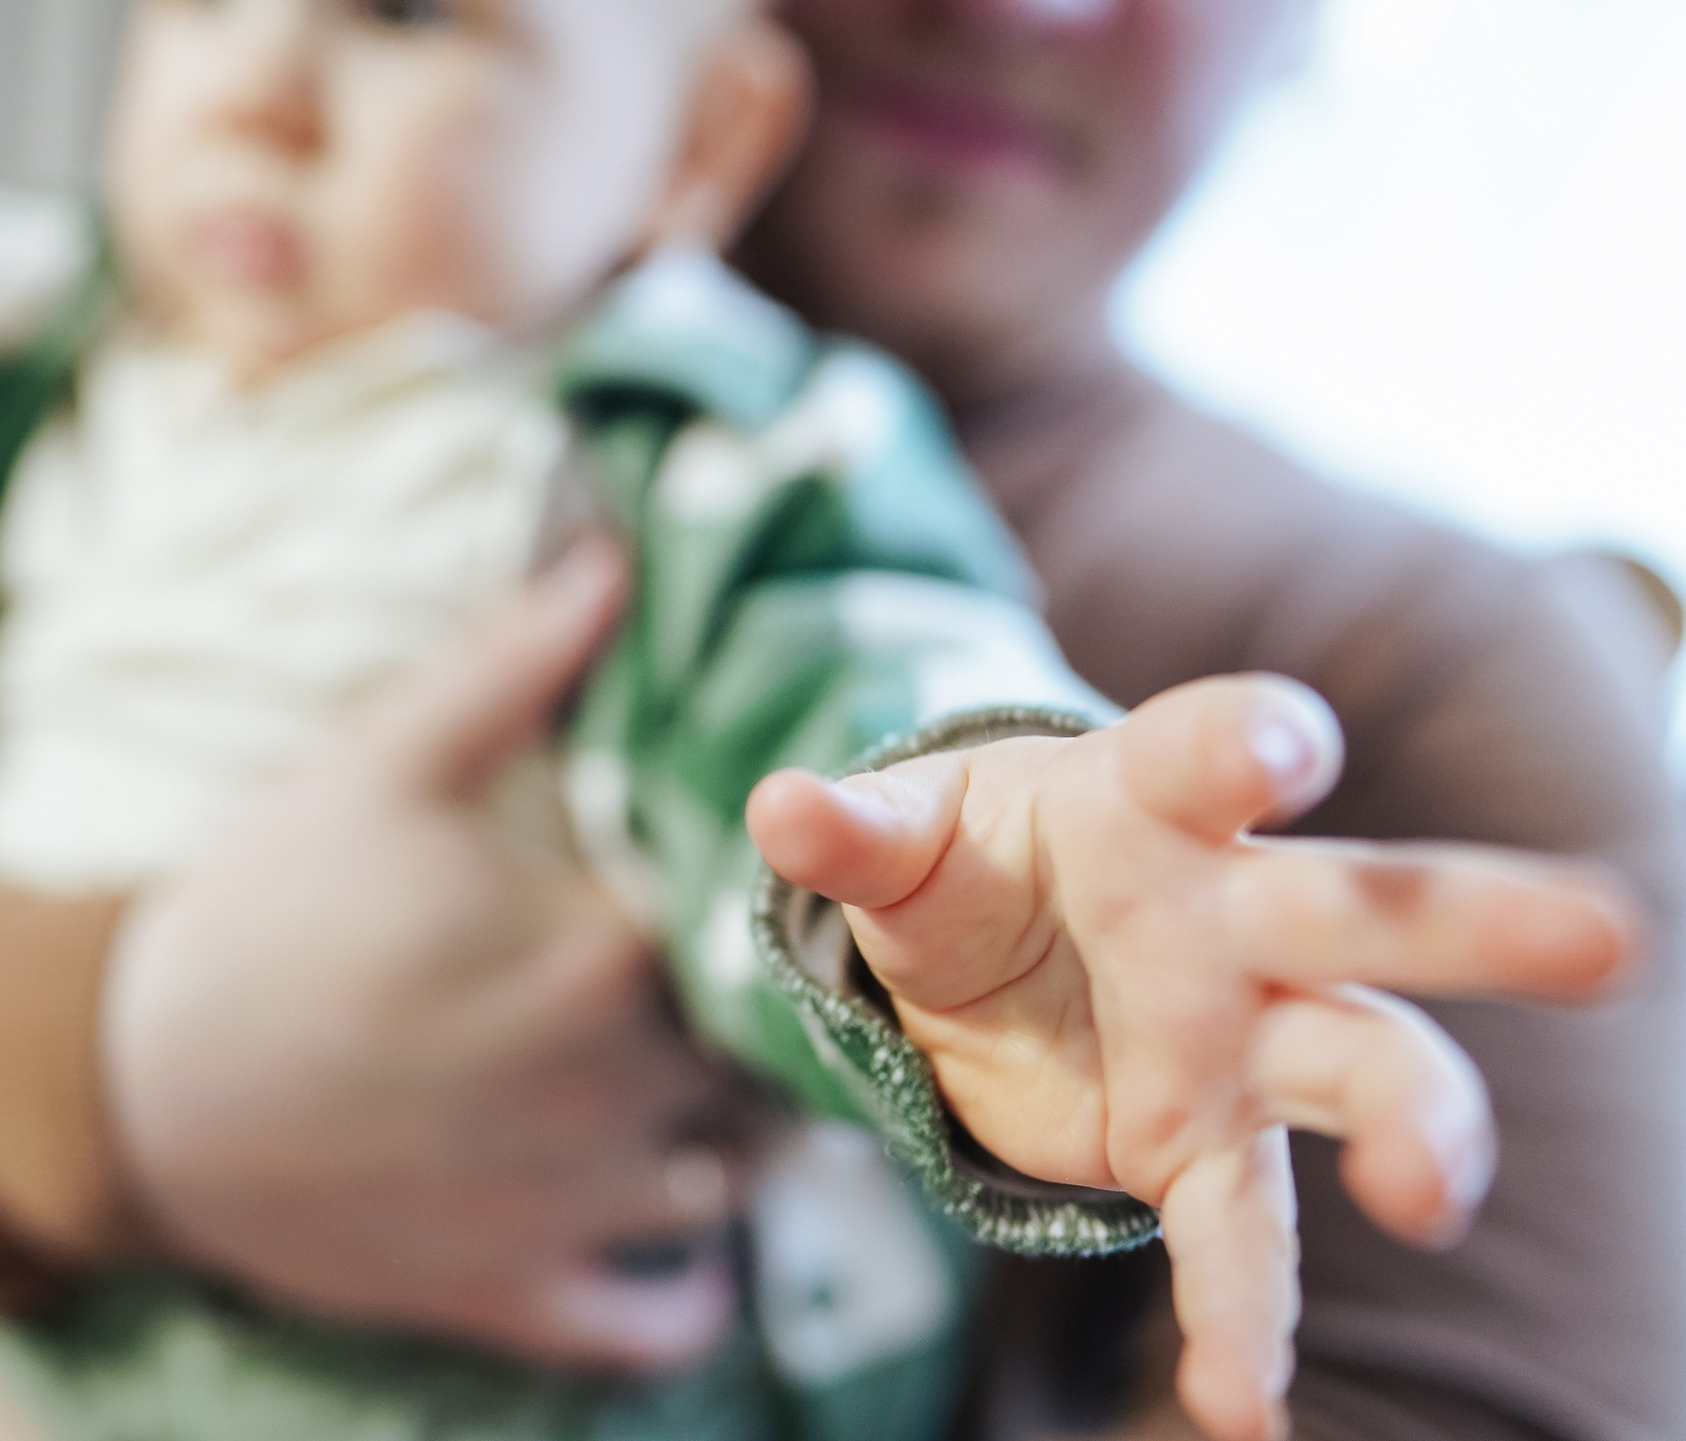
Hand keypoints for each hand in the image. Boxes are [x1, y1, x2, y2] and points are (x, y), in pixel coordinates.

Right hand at [104, 538, 756, 1371]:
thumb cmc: (261, 910)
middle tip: (724, 974)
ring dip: (739, 1136)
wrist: (129, 1086)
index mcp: (602, 950)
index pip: (766, 924)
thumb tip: (617, 555)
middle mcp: (617, 1090)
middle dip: (761, 1014)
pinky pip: (664, 1321)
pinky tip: (673, 1233)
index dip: (770, 901)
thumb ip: (511, 661)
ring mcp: (570, 1210)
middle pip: (769, 1054)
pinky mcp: (515, 1295)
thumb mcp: (374, 761)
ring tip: (696, 1079)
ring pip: (740, 1181)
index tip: (749, 879)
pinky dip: (687, 1288)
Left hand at [746, 674, 1641, 1440]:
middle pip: (1367, 906)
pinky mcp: (1203, 1145)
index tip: (1288, 749)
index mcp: (1151, 800)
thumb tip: (776, 805)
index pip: (1212, 751)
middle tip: (1608, 938)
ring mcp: (1239, 1037)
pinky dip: (1245, 1317)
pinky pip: (1245, 1233)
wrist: (988, 949)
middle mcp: (1231, 914)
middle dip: (1480, 919)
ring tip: (1430, 1198)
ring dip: (1420, 1130)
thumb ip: (856, 835)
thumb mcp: (905, 843)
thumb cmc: (967, 864)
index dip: (1254, 740)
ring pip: (1366, 1071)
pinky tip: (1248, 1406)